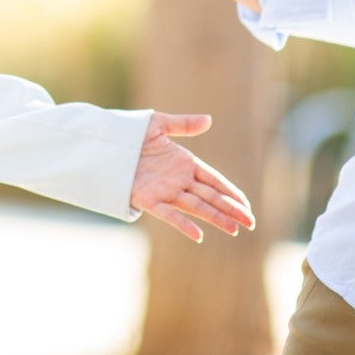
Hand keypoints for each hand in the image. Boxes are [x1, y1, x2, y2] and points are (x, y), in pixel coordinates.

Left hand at [129, 112, 255, 243]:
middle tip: (250, 222)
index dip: (230, 192)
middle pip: (210, 197)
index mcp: (184, 163)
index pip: (213, 180)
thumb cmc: (130, 133)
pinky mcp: (148, 200)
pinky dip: (183, 224)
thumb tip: (209, 120)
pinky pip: (168, 214)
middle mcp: (178, 180)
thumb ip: (183, 125)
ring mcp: (164, 191)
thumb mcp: (158, 124)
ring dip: (215, 218)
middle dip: (230, 209)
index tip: (246, 204)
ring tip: (234, 230)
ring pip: (196, 207)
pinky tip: (198, 235)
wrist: (104, 145)